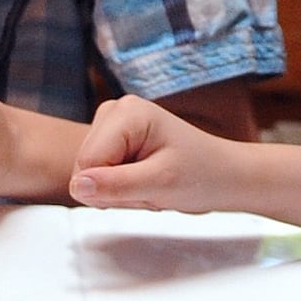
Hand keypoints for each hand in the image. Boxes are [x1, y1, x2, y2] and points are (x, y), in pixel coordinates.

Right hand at [69, 95, 237, 213]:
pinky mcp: (112, 139)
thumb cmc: (201, 175)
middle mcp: (114, 110)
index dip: (108, 189)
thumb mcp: (160, 184)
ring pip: (89, 173)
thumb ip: (116, 185)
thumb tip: (77, 186)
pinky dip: (120, 186)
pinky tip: (145, 180)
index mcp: (126, 112)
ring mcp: (111, 124)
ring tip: (151, 183)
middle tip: (150, 188)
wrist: (224, 176)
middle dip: (114, 189)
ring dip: (119, 190)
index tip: (145, 188)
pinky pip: (97, 174)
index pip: (87, 163)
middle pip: (85, 167)